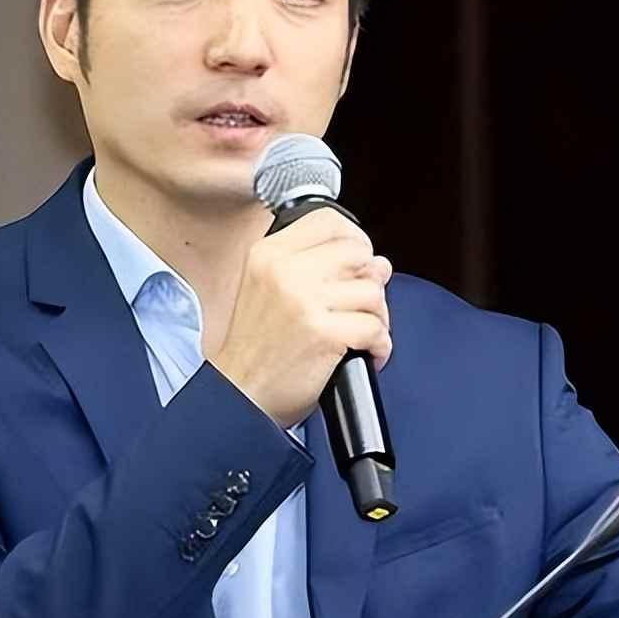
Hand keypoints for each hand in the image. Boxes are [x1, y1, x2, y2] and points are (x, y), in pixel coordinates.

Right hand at [210, 207, 393, 427]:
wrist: (239, 396)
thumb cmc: (257, 348)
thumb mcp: (269, 289)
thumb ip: (319, 267)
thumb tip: (379, 262)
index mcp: (268, 254)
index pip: (329, 222)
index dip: (354, 241)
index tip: (356, 265)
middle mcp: (285, 271)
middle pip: (358, 254)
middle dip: (369, 281)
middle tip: (357, 307)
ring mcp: (305, 301)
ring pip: (373, 291)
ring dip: (377, 317)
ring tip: (359, 334)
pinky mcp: (325, 334)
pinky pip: (376, 328)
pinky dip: (379, 345)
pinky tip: (364, 354)